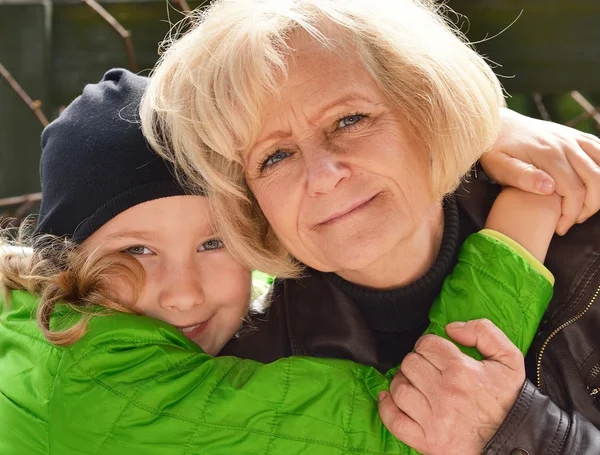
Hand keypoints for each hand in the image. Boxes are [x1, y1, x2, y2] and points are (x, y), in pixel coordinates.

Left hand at [378, 319, 524, 454]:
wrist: (517, 442)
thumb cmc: (510, 400)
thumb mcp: (509, 359)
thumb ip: (484, 332)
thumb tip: (451, 328)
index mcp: (462, 371)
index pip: (427, 344)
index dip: (429, 345)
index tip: (435, 353)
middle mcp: (445, 394)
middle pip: (410, 363)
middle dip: (417, 361)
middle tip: (427, 368)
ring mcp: (434, 420)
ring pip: (399, 388)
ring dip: (403, 382)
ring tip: (414, 383)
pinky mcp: (428, 441)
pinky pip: (394, 421)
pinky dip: (387, 407)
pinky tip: (390, 398)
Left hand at [480, 109, 599, 234]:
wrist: (497, 126)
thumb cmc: (495, 151)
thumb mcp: (500, 166)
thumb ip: (522, 176)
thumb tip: (548, 188)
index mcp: (548, 154)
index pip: (574, 190)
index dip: (571, 214)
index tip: (559, 228)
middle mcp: (566, 144)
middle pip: (595, 180)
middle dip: (588, 207)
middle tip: (570, 222)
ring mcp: (573, 138)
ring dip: (599, 191)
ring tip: (581, 208)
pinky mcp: (576, 136)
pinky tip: (590, 188)